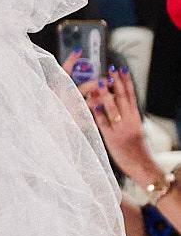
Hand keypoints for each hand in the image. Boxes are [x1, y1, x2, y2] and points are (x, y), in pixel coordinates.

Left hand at [79, 62, 153, 178]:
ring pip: (113, 108)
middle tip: (111, 69)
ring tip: (101, 82)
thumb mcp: (135, 130)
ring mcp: (121, 129)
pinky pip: (104, 123)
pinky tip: (93, 104)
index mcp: (135, 117)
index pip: (131, 95)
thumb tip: (121, 106)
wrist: (142, 165)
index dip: (126, 82)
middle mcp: (130, 120)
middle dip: (117, 82)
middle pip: (123, 98)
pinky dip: (99, 113)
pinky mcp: (112, 138)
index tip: (122, 70)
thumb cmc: (136, 149)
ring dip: (107, 94)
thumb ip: (127, 118)